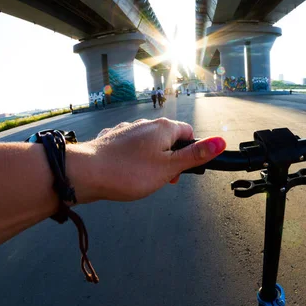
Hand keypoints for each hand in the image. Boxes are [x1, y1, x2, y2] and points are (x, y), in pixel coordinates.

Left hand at [69, 118, 225, 202]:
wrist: (83, 173)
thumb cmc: (128, 172)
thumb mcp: (169, 168)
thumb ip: (196, 155)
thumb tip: (222, 141)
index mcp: (163, 128)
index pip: (188, 132)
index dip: (191, 152)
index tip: (183, 170)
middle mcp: (145, 124)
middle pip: (168, 138)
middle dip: (171, 159)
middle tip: (165, 180)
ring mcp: (126, 130)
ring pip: (148, 144)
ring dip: (152, 160)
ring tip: (144, 179)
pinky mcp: (111, 140)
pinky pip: (129, 147)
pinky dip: (133, 158)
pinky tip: (126, 171)